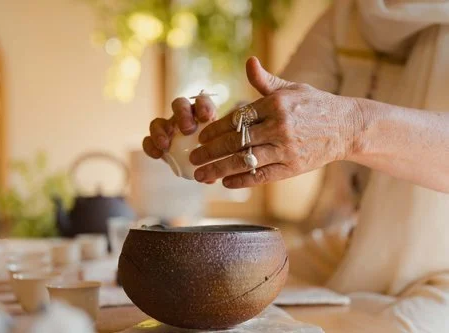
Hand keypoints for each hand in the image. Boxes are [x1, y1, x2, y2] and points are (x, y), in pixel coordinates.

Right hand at [142, 95, 216, 158]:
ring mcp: (168, 127)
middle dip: (182, 114)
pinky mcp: (156, 140)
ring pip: (159, 120)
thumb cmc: (212, 155)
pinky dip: (151, 145)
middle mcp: (183, 117)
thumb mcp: (218, 155)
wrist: (199, 163)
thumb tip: (215, 174)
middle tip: (188, 129)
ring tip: (166, 145)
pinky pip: (148, 140)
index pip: (202, 102)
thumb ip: (217, 159)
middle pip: (179, 105)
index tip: (207, 117)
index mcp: (202, 115)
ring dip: (161, 131)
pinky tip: (157, 155)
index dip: (203, 106)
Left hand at [190, 57, 359, 187]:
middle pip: (236, 141)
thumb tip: (249, 62)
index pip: (236, 119)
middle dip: (210, 152)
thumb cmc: (315, 105)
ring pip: (245, 160)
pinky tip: (226, 183)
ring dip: (219, 169)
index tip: (200, 138)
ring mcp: (286, 148)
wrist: (346, 126)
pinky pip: (262, 175)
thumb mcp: (291, 88)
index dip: (214, 130)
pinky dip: (242, 180)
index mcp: (275, 104)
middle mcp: (279, 126)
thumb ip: (265, 80)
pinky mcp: (293, 167)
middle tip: (193, 159)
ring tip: (202, 175)